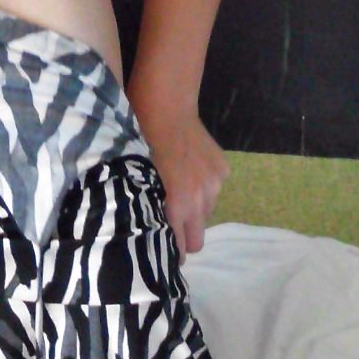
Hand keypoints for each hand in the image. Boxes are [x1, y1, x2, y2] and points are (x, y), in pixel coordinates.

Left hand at [133, 101, 228, 253]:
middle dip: (184, 238)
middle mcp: (201, 200)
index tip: (158, 255)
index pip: (179, 248)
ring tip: (176, 190)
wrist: (167, 104)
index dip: (168, 254)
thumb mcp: (136, 177)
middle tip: (166, 225)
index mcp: (178, 206)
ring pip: (205, 211)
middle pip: (198, 239)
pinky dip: (202, 185)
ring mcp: (215, 184)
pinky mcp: (222, 168)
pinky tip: (187, 168)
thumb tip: (140, 229)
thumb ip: (146, 207)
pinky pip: (212, 187)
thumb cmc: (141, 140)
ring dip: (193, 209)